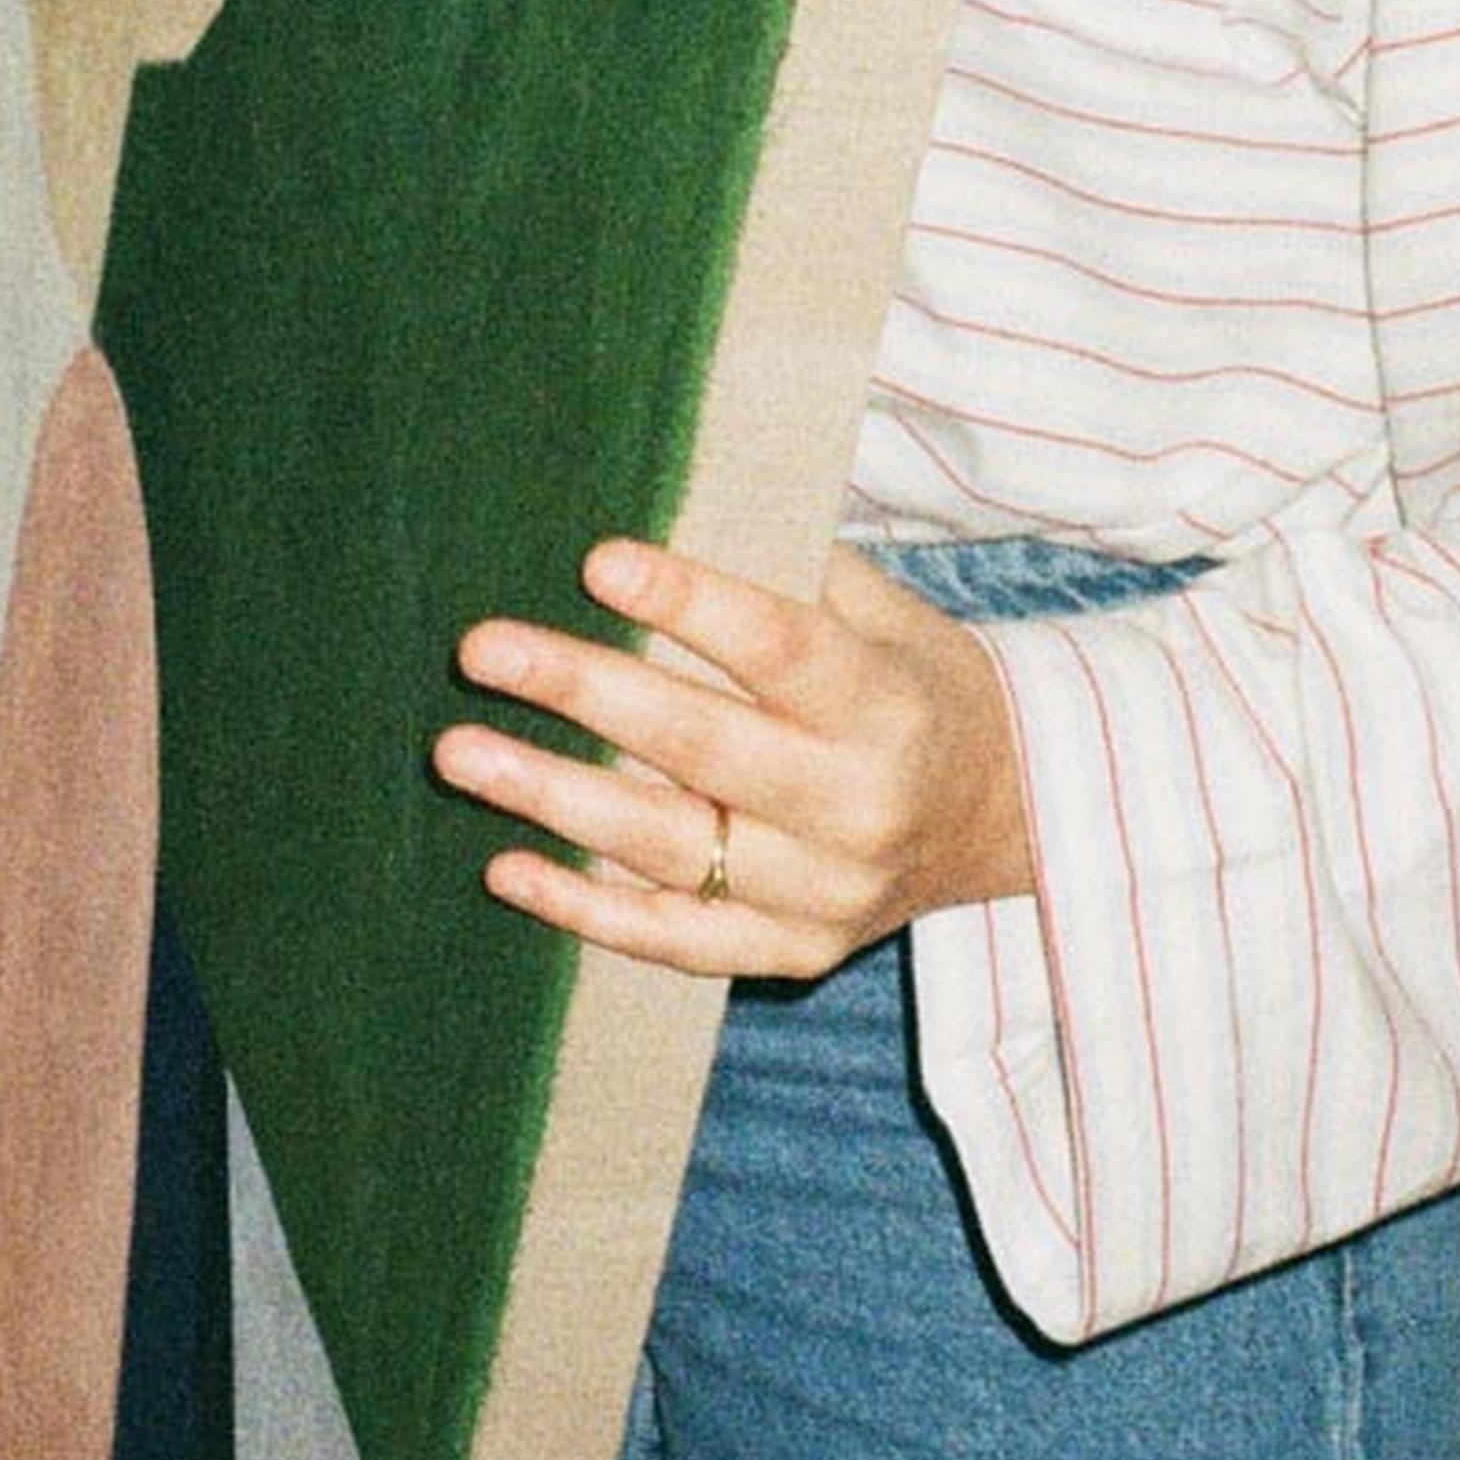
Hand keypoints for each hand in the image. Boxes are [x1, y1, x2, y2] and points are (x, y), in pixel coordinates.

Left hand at [441, 536, 1039, 985]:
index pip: (780, 648)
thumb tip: (648, 508)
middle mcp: (859, 804)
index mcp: (887, 705)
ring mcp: (826, 891)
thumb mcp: (881, 612)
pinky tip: (506, 868)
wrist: (999, 812)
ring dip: (550, 796)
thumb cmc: (908, 682)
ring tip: (459, 752)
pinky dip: (584, 910)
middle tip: (480, 647)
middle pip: (701, 744)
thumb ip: (782, 572)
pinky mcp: (793, 952)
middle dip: (581, 691)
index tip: (595, 562)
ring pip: (668, 846)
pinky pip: (674, 940)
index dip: (688, 605)